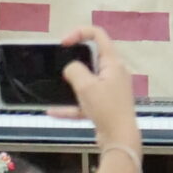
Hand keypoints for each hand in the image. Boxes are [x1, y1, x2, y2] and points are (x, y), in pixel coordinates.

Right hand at [53, 26, 140, 153]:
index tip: (64, 43)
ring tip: (56, 87)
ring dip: (72, 85)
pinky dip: (71, 106)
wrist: (119, 139)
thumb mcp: (86, 85)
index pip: (98, 35)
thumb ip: (74, 70)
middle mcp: (114, 73)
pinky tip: (52, 112)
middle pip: (92, 58)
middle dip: (74, 61)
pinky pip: (85, 102)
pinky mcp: (105, 106)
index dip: (79, 33)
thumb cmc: (106, 109)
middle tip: (60, 67)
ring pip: (87, 82)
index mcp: (113, 63)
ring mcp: (110, 90)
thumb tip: (71, 69)